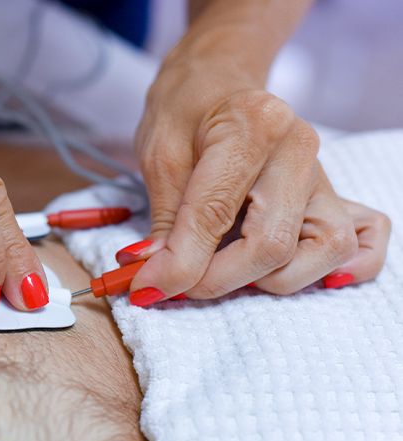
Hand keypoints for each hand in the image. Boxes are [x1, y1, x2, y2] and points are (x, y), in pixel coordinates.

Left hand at [125, 57, 387, 304]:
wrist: (218, 81)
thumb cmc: (186, 111)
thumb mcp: (158, 157)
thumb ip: (163, 222)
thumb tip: (157, 279)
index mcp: (253, 126)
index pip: (216, 215)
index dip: (178, 264)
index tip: (148, 288)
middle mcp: (299, 149)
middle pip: (273, 244)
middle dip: (218, 280)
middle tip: (180, 282)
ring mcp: (323, 174)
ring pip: (322, 251)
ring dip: (269, 280)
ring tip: (224, 269)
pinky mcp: (333, 195)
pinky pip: (362, 241)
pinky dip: (336, 269)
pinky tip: (290, 271)